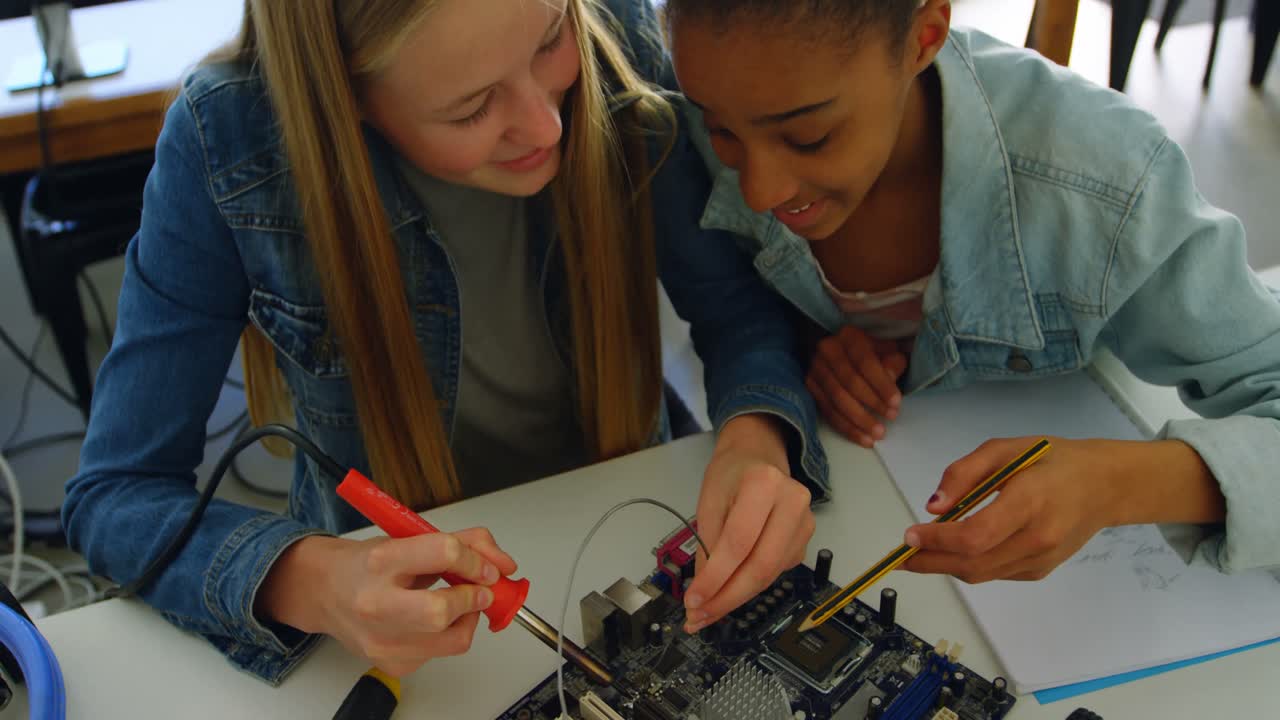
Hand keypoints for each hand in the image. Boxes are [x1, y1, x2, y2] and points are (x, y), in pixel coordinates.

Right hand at [259, 528, 517, 676]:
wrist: (325, 592)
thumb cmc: (368, 564)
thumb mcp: (409, 538)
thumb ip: (461, 542)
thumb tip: (503, 563)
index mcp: (381, 560)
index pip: (444, 552)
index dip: (477, 560)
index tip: (487, 568)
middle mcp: (375, 602)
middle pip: (443, 610)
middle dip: (472, 599)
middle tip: (478, 591)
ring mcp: (380, 639)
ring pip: (452, 639)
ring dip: (467, 619)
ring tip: (455, 604)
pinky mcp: (390, 663)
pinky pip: (440, 653)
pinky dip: (446, 635)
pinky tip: (429, 621)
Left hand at [683, 415, 813, 632]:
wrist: (759, 457)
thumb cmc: (731, 475)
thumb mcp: (708, 501)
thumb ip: (707, 545)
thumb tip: (703, 594)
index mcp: (764, 484)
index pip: (739, 542)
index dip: (715, 577)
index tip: (692, 602)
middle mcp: (794, 502)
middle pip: (761, 565)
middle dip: (727, 598)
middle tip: (699, 617)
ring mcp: (805, 523)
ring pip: (770, 575)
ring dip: (736, 598)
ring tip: (707, 611)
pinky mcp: (805, 541)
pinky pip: (775, 572)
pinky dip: (750, 587)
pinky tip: (728, 592)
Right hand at [806, 325, 907, 447]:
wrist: (845, 352)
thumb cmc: (873, 353)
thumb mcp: (888, 351)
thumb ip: (892, 363)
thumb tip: (889, 379)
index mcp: (849, 336)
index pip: (864, 361)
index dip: (881, 384)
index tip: (896, 403)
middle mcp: (827, 349)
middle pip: (849, 382)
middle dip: (872, 403)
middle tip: (890, 418)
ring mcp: (815, 369)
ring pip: (837, 400)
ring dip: (859, 420)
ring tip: (877, 435)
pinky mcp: (810, 387)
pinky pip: (828, 412)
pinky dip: (846, 428)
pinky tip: (863, 439)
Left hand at [901, 437, 1130, 582]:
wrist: (1106, 486)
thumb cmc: (1052, 459)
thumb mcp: (1006, 448)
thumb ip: (965, 473)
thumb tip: (933, 507)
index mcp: (1029, 501)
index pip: (975, 535)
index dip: (937, 541)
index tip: (909, 535)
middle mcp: (1037, 538)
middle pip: (973, 563)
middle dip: (930, 563)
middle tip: (900, 558)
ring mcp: (1041, 560)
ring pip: (981, 574)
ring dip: (944, 567)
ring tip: (918, 556)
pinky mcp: (1041, 571)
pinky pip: (994, 573)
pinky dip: (969, 565)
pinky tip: (954, 552)